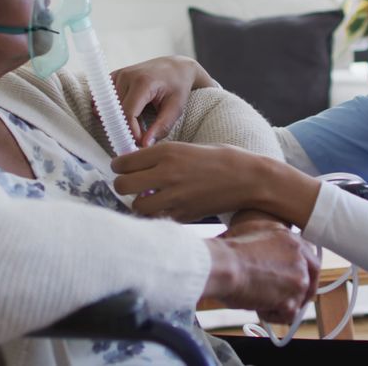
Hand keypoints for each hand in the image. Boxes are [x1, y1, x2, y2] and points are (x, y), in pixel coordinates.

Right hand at [110, 56, 217, 146]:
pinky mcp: (115, 76)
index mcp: (143, 82)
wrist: (176, 68)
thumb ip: (161, 128)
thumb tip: (145, 146)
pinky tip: (123, 116)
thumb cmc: (178, 87)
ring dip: (119, 120)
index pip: (128, 113)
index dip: (131, 131)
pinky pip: (105, 98)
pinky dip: (111, 110)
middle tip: (137, 139)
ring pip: (109, 107)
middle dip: (125, 128)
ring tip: (135, 126)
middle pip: (116, 111)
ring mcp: (119, 75)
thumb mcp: (176, 108)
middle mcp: (127, 76)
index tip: (139, 142)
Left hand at [112, 142, 266, 221]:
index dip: (119, 167)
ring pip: (136, 207)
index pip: (123, 162)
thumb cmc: (221, 159)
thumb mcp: (187, 148)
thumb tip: (137, 165)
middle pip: (122, 185)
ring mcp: (175, 197)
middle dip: (122, 185)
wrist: (248, 179)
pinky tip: (164, 208)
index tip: (122, 169)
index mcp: (167, 152)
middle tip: (130, 185)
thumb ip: (162, 157)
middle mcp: (167, 174)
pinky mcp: (184, 215)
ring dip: (138, 203)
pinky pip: (157, 219)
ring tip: (147, 199)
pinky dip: (156, 215)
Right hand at [203, 227, 319, 323]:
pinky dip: (273, 315)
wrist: (223, 265)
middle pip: (311, 279)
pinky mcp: (291, 300)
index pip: (308, 257)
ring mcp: (298, 279)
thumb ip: (269, 240)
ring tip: (260, 299)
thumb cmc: (229, 250)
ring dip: (281, 303)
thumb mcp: (253, 231)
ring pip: (298, 299)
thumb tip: (267, 250)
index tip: (295, 279)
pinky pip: (288, 315)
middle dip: (301, 291)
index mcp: (291, 239)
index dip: (302, 271)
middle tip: (286, 299)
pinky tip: (258, 307)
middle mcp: (299, 257)